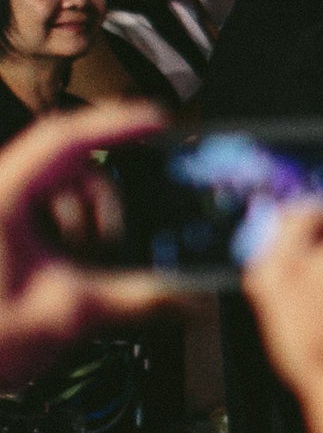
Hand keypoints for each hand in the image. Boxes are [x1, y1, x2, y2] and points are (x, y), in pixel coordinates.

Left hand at [0, 104, 177, 383]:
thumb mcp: (69, 312)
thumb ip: (139, 299)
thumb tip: (193, 297)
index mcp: (3, 197)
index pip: (68, 139)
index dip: (119, 123)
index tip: (161, 121)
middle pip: (69, 168)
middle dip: (103, 201)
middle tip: (115, 239)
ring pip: (57, 192)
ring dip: (83, 221)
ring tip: (81, 262)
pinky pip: (40, 214)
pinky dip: (66, 233)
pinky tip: (70, 265)